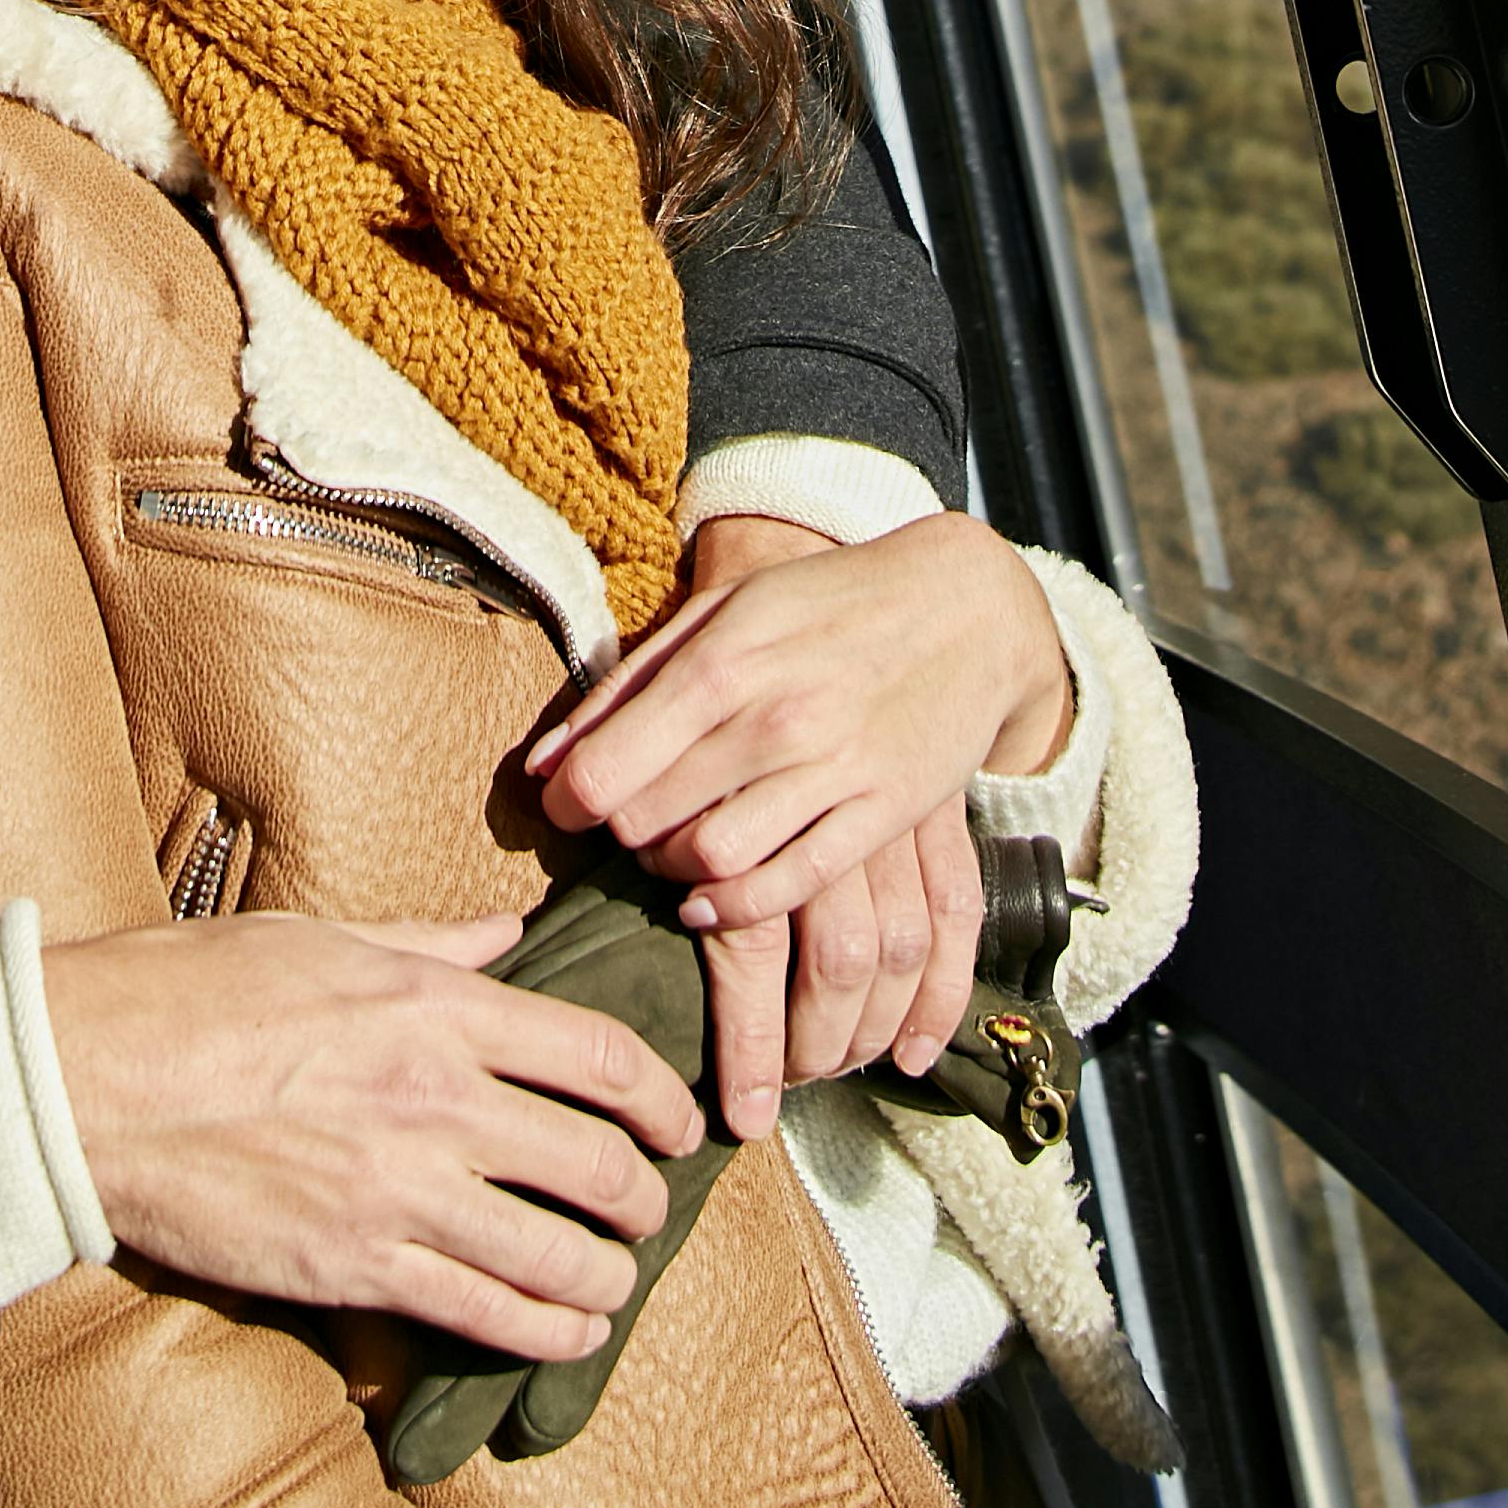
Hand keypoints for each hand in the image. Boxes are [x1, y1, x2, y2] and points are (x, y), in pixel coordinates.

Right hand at [43, 910, 705, 1363]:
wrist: (83, 1079)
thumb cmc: (187, 993)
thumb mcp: (319, 939)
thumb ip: (429, 946)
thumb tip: (504, 937)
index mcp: (434, 1007)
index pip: (597, 1055)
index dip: (660, 1096)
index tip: (679, 1120)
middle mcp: (436, 1098)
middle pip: (597, 1161)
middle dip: (645, 1192)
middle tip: (652, 1204)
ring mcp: (400, 1190)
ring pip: (558, 1250)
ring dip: (609, 1274)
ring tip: (616, 1279)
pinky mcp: (356, 1265)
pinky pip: (487, 1312)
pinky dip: (547, 1329)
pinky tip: (569, 1330)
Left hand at [530, 515, 1071, 1125]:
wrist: (968, 609)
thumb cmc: (828, 603)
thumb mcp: (723, 612)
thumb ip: (628, 686)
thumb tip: (540, 765)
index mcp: (724, 661)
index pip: (606, 769)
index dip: (567, 803)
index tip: (566, 806)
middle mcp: (775, 720)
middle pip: (648, 819)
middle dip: (618, 832)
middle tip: (625, 820)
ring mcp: (834, 771)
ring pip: (712, 861)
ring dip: (671, 870)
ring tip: (670, 848)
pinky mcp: (881, 813)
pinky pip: (789, 884)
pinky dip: (734, 904)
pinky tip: (711, 895)